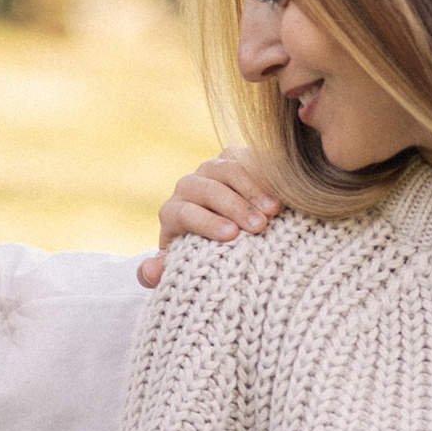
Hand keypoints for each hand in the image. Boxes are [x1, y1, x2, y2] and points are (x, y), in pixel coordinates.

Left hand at [139, 149, 281, 286]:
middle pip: (207, 190)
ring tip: (274, 210)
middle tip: (259, 226)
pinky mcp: (232, 157)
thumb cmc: (201, 254)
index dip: (207, 223)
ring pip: (228, 170)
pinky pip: (245, 157)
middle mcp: (189, 187)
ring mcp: (211, 169)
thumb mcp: (181, 266)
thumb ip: (160, 273)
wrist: (222, 232)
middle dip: (234, 208)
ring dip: (252, 190)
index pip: (184, 213)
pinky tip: (281, 191)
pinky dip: (262, 173)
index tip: (231, 235)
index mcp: (173, 212)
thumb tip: (150, 271)